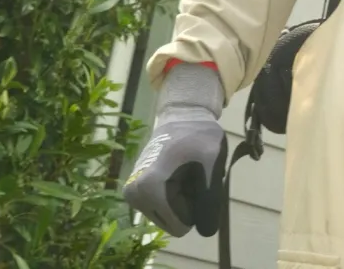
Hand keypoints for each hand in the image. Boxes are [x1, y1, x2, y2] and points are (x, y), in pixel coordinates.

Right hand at [123, 63, 226, 237]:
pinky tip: (177, 172)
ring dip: (181, 198)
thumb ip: (210, 199)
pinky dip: (173, 194)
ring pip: (167, 216)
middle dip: (187, 202)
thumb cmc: (199, 134)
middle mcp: (133, 194)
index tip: (198, 176)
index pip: (180, 225)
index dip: (197, 205)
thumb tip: (206, 231)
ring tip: (185, 170)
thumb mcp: (213, 162)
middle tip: (192, 173)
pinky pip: (160, 207)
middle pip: (172, 222)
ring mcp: (131, 193)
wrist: (182, 114)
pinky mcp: (133, 191)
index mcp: (149, 187)